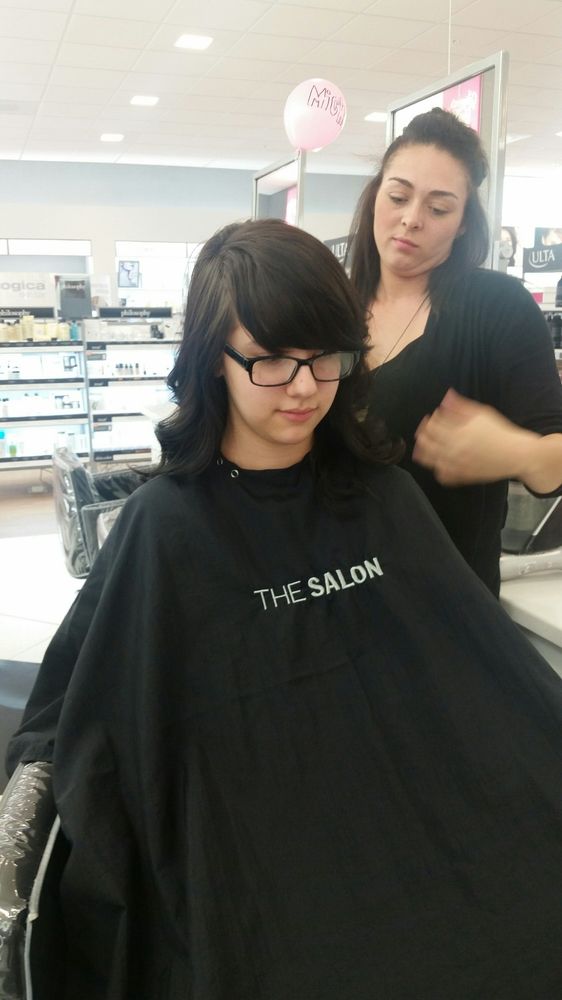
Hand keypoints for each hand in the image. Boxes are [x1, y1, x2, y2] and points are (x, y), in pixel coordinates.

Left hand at [413, 389, 537, 485]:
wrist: (516, 454)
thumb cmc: (500, 432)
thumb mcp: (482, 413)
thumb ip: (461, 406)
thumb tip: (446, 397)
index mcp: (459, 432)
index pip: (432, 426)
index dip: (428, 421)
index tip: (430, 418)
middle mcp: (455, 449)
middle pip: (427, 442)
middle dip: (423, 435)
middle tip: (424, 431)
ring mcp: (458, 464)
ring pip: (430, 460)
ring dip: (423, 452)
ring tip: (423, 447)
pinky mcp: (463, 476)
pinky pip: (442, 476)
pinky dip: (437, 470)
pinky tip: (438, 463)